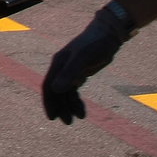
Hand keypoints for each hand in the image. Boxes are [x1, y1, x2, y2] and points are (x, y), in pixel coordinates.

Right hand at [41, 3, 135, 122]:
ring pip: (66, 92)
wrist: (108, 35)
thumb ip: (70, 73)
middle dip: (60, 107)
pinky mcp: (80, 72)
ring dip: (69, 106)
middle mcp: (62, 68)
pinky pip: (74, 90)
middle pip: (56, 91)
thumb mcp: (83, 58)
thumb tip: (56, 89)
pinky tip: (82, 110)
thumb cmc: (94, 44)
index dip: (49, 102)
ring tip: (78, 118)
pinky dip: (76, 101)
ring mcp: (71, 70)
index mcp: (58, 64)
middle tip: (67, 122)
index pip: (48, 86)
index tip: (52, 117)